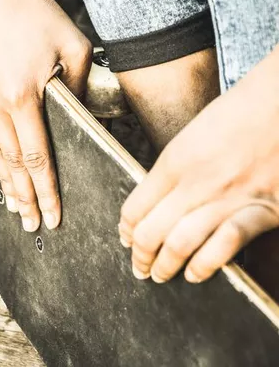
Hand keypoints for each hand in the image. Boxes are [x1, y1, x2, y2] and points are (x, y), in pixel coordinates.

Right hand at [0, 0, 91, 231]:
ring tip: (16, 206)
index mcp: (21, 94)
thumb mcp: (76, 50)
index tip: (52, 215)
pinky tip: (1, 166)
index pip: (36, 157)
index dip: (46, 190)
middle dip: (24, 197)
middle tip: (33, 226)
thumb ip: (80, 92)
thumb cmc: (42, 16)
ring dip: (5, 179)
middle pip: (11, 161)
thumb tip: (82, 124)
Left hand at [119, 47, 278, 282]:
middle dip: (140, 255)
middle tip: (138, 266)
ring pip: (181, 243)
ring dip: (166, 265)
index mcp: (175, 161)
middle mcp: (196, 182)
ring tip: (160, 274)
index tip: (126, 238)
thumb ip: (173, 170)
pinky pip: (226, 245)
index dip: (127, 230)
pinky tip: (196, 273)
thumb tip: (153, 202)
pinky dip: (206, 264)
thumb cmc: (237, 115)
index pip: (136, 208)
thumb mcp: (192, 138)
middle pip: (152, 230)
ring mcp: (229, 197)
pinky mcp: (263, 210)